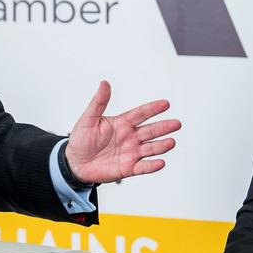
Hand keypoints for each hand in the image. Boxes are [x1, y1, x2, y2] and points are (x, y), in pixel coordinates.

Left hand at [65, 81, 180, 184]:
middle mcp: (130, 137)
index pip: (141, 114)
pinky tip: (160, 162)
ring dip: (161, 146)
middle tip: (176, 123)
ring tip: (171, 142)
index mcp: (122, 123)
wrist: (75, 163)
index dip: (153, 109)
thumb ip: (99, 102)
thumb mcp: (88, 118)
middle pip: (150, 130)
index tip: (165, 103)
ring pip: (150, 148)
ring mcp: (130, 153)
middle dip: (164, 127)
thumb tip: (105, 83)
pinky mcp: (128, 168)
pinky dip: (152, 166)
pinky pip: (142, 167)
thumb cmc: (81, 139)